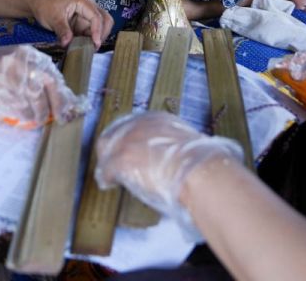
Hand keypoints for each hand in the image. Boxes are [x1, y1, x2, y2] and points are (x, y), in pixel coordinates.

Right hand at [0, 44, 82, 124]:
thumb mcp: (10, 63)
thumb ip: (31, 75)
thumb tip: (53, 97)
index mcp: (26, 55)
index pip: (53, 77)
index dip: (63, 95)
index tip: (69, 108)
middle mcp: (21, 65)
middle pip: (48, 90)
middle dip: (57, 107)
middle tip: (61, 119)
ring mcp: (9, 80)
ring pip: (35, 104)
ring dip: (38, 115)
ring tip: (36, 120)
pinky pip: (19, 111)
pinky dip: (23, 118)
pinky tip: (22, 120)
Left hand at [30, 0, 110, 46]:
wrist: (37, 3)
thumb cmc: (45, 5)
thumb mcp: (53, 18)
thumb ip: (62, 31)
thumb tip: (68, 43)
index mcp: (82, 1)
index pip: (96, 16)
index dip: (97, 31)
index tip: (95, 43)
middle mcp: (88, 6)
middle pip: (104, 19)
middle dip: (102, 33)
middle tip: (94, 47)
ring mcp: (86, 14)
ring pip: (100, 26)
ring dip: (96, 37)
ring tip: (88, 48)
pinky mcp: (82, 22)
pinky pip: (90, 31)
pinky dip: (88, 39)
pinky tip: (83, 46)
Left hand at [94, 111, 242, 235]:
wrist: (198, 171)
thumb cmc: (199, 165)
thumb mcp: (186, 146)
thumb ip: (174, 148)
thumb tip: (174, 160)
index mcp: (158, 119)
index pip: (133, 126)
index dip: (129, 142)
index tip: (130, 153)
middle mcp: (141, 124)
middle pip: (115, 134)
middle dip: (113, 150)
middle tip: (116, 168)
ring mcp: (129, 139)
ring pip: (107, 149)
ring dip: (108, 163)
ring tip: (111, 178)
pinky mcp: (122, 158)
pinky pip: (106, 168)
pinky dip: (106, 177)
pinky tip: (109, 185)